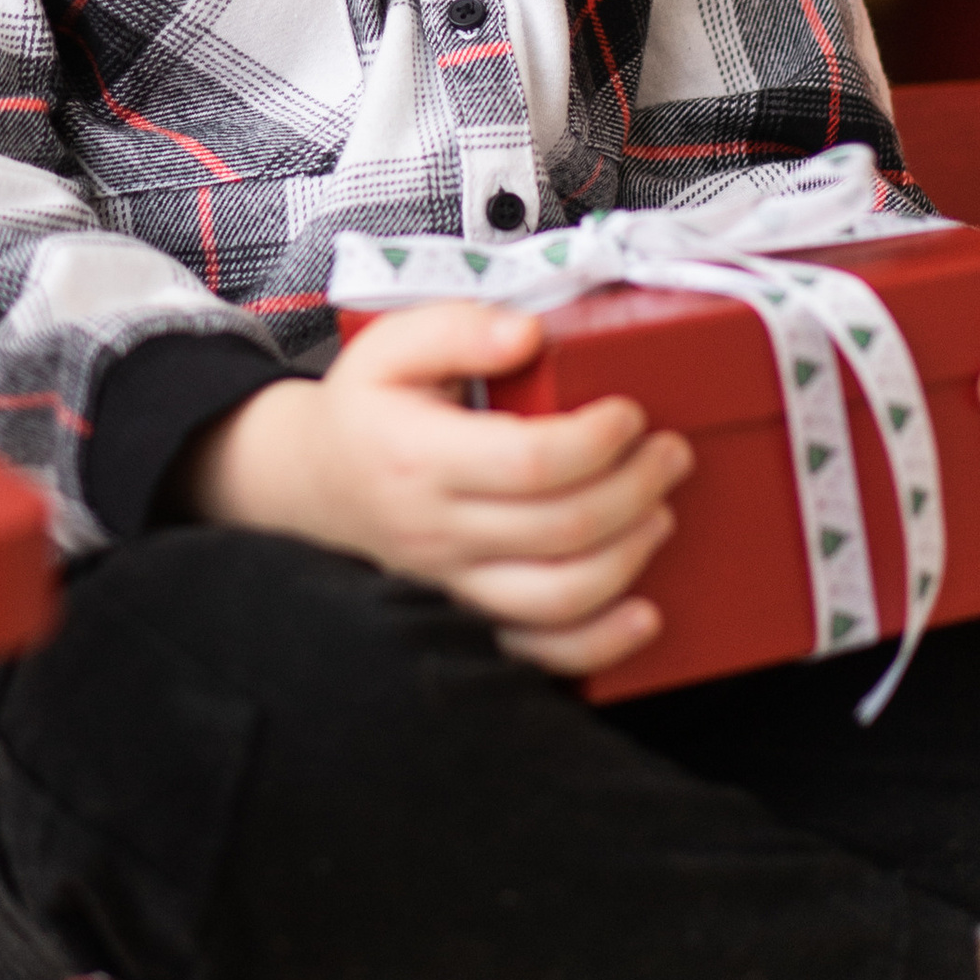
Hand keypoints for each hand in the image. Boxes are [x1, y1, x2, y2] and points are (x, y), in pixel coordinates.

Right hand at [187, 301, 694, 678]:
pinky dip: (602, 642)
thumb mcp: (389, 344)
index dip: (596, 440)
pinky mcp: (471, 618)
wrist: (313, 484)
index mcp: (420, 458)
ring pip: (560, 596)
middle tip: (666, 452)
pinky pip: (542, 653)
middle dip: (635, 487)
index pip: (530, 461)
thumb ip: (458, 326)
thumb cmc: (365, 414)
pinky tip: (643, 613)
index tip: (629, 413)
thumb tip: (527, 333)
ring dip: (630, 553)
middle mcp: (437, 531)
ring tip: (659, 508)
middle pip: (561, 527)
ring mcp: (454, 585)